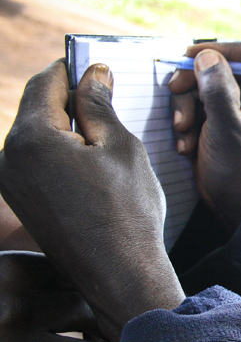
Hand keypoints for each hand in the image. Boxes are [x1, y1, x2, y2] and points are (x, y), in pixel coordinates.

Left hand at [0, 60, 184, 341]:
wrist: (119, 275)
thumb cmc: (127, 211)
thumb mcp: (121, 146)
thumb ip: (98, 105)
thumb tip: (92, 73)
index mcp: (30, 137)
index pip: (45, 83)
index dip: (72, 69)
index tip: (96, 66)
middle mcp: (8, 158)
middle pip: (37, 110)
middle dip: (70, 100)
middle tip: (107, 99)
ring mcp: (10, 183)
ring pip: (37, 137)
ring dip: (67, 129)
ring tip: (106, 137)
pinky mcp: (21, 202)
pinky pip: (37, 163)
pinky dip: (62, 154)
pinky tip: (94, 165)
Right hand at [0, 251, 114, 341]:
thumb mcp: (0, 280)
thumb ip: (39, 278)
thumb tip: (117, 285)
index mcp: (9, 271)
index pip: (78, 275)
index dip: (90, 287)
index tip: (94, 294)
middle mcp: (13, 310)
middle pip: (88, 312)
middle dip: (94, 322)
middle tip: (92, 328)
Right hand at [168, 39, 240, 232]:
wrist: (233, 207)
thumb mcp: (228, 131)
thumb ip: (218, 92)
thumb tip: (207, 55)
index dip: (226, 47)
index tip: (194, 54)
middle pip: (221, 64)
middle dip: (194, 80)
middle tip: (174, 90)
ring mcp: (235, 106)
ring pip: (202, 83)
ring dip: (185, 105)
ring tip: (183, 132)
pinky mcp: (216, 118)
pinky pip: (194, 103)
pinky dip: (185, 119)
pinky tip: (186, 144)